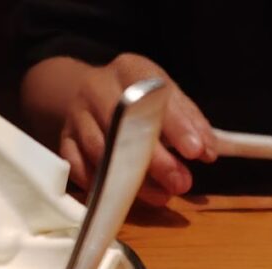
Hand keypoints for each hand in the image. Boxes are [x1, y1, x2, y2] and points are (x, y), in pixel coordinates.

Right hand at [21, 53, 215, 205]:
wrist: (92, 94)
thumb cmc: (139, 100)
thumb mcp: (168, 98)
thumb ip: (191, 122)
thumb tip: (207, 151)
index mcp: (130, 69)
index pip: (153, 95)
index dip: (176, 124)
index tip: (196, 151)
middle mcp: (97, 87)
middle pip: (123, 125)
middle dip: (155, 159)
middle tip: (181, 183)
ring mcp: (76, 114)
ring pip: (100, 150)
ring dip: (132, 180)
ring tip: (161, 196)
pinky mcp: (63, 139)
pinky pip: (77, 166)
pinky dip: (100, 184)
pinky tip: (122, 196)